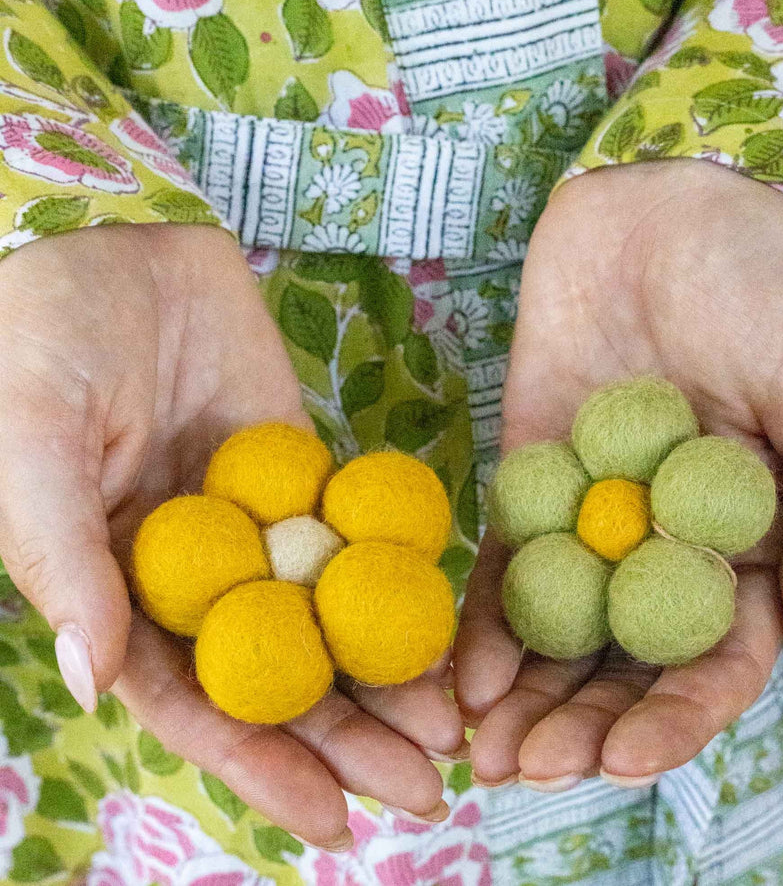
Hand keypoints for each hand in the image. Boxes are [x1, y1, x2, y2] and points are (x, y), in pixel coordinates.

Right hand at [0, 224, 462, 845]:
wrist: (115, 244)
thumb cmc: (40, 340)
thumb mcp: (31, 447)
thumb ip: (64, 562)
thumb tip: (95, 683)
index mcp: (122, 592)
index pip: (196, 704)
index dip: (262, 767)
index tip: (332, 823)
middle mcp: (198, 575)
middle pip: (282, 678)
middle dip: (350, 741)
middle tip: (428, 789)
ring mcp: (259, 526)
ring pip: (330, 620)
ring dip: (387, 676)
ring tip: (454, 727)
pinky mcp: (306, 473)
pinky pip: (358, 540)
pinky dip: (399, 584)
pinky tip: (447, 624)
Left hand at [454, 160, 782, 788]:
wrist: (664, 208)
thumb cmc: (765, 290)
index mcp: (745, 543)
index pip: (713, 658)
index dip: (673, 718)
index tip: (623, 759)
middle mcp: (664, 545)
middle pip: (622, 662)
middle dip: (580, 725)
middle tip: (530, 779)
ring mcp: (592, 516)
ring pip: (559, 630)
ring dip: (524, 696)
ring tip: (486, 754)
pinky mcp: (529, 477)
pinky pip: (507, 562)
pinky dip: (486, 621)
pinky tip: (461, 677)